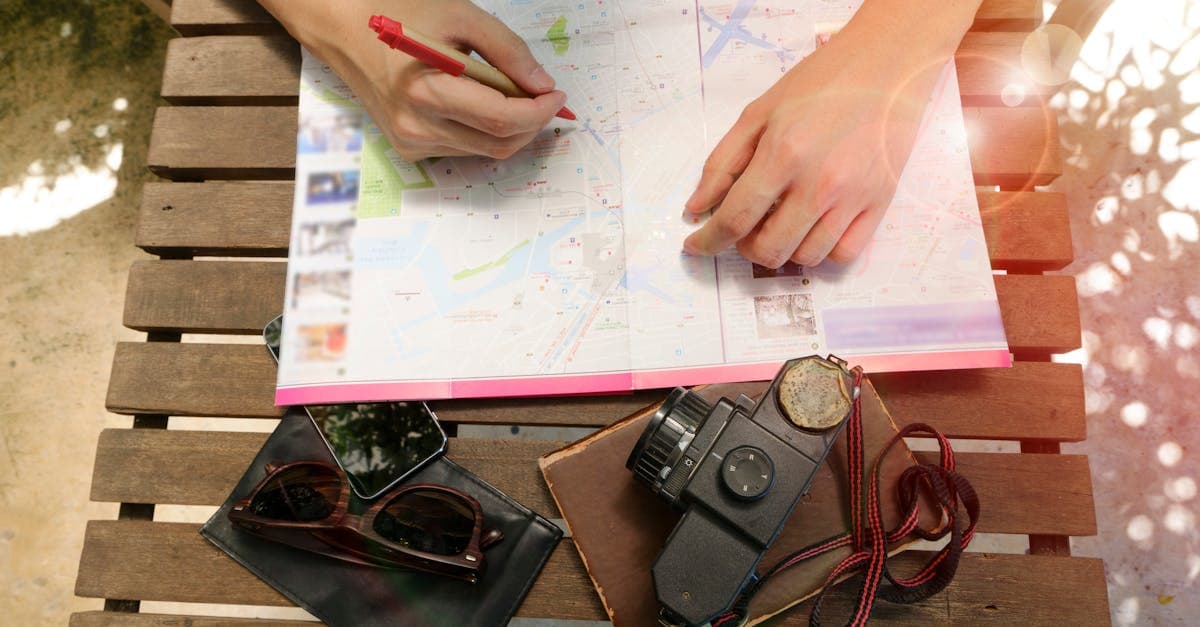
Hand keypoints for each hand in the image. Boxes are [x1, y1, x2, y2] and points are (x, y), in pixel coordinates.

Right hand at [263, 0, 566, 160]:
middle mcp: (417, 127)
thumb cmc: (402, 14)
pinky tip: (477, 102)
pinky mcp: (409, 149)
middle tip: (543, 96)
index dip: (539, 111)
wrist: (345, 29)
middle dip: (531, 122)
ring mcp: (412, 142)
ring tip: (508, 92)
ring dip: (510, 127)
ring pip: (485, 150)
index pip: (501, 119)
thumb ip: (508, 51)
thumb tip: (543, 85)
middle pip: (499, 143)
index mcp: (427, 92)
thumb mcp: (462, 17)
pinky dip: (483, 130)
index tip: (557, 95)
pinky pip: (464, 148)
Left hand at [682, 27, 943, 266]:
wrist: (888, 63)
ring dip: (782, 250)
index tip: (696, 246)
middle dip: (744, 247)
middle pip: (768, 249)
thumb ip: (722, 162)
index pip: (735, 219)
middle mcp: (818, 184)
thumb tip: (696, 208)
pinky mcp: (881, 203)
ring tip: (779, 223)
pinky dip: (822, 252)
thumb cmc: (821, 81)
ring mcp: (853, 198)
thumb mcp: (759, 111)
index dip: (709, 241)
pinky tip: (812, 229)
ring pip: (805, 258)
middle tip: (744, 228)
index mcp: (783, 154)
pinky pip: (844, 254)